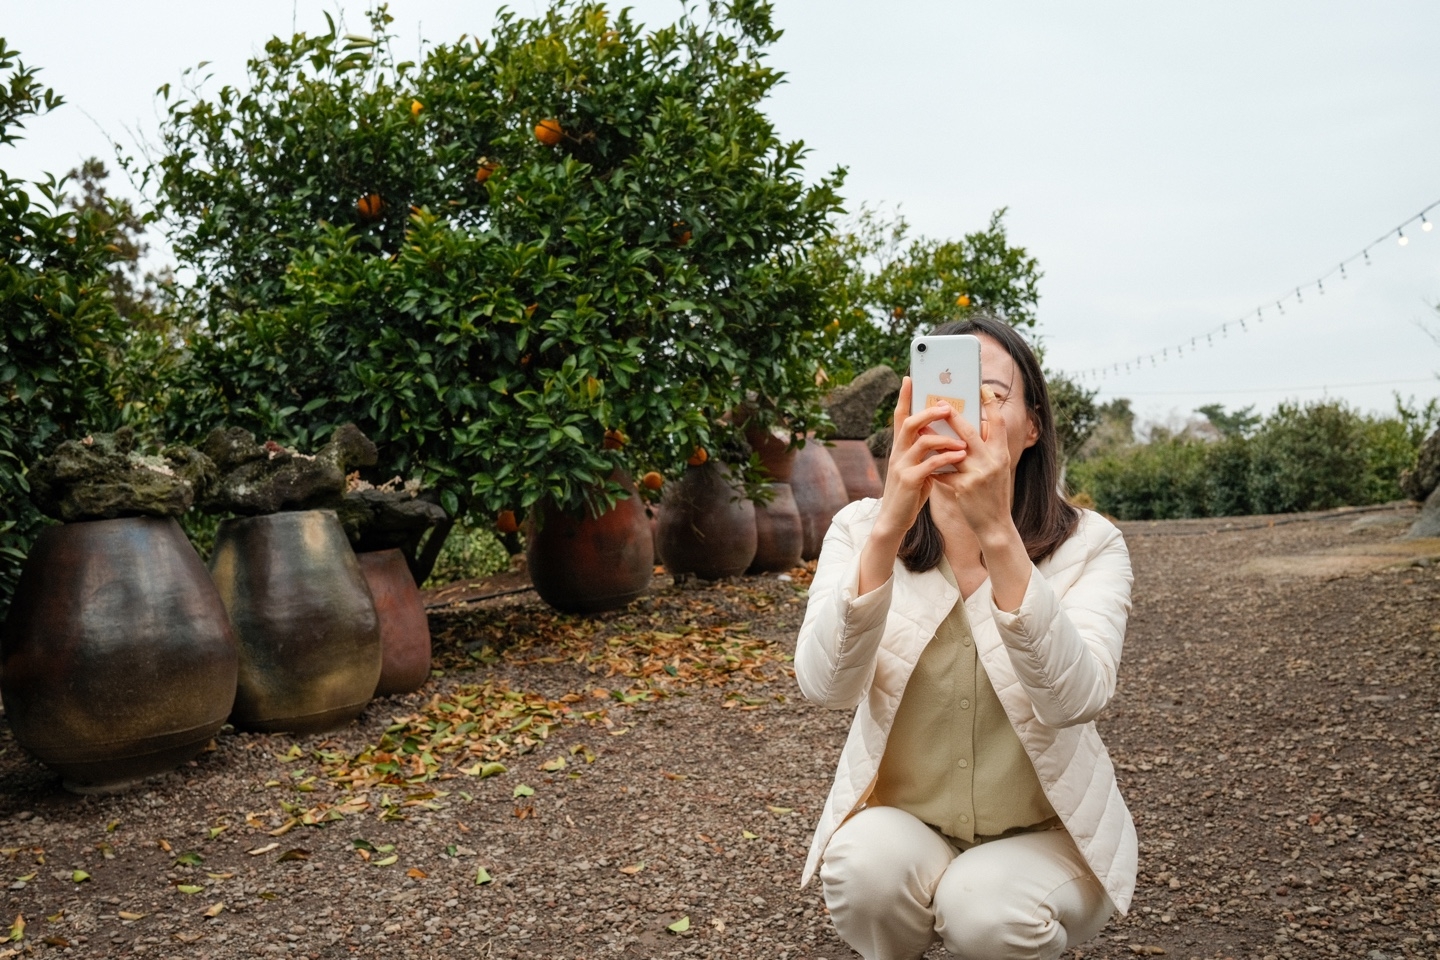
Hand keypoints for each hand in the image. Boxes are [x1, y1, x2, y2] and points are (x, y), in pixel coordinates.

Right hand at [873, 376, 968, 540]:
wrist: (893, 519)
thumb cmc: (909, 492)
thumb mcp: (916, 467)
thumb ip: (925, 452)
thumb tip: (944, 436)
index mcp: (899, 448)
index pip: (899, 417)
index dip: (904, 397)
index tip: (909, 378)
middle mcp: (897, 453)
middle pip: (910, 423)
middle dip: (929, 412)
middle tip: (947, 406)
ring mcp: (901, 466)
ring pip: (922, 441)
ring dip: (944, 437)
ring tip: (962, 439)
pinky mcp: (909, 481)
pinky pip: (930, 464)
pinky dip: (946, 458)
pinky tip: (960, 455)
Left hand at [933, 386, 1015, 540]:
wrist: (995, 525)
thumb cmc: (993, 494)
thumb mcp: (998, 469)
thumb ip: (988, 449)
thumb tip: (976, 425)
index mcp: (1002, 454)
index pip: (999, 423)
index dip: (992, 404)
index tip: (983, 387)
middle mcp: (993, 461)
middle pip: (969, 431)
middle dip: (952, 415)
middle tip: (939, 402)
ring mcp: (978, 474)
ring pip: (950, 450)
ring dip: (934, 437)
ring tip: (921, 427)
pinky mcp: (964, 488)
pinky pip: (942, 472)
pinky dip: (932, 465)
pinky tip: (921, 459)